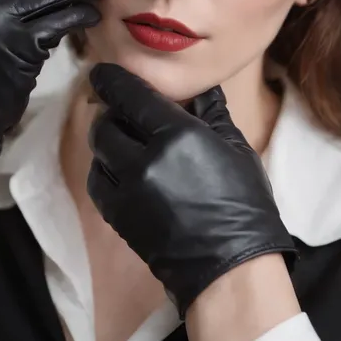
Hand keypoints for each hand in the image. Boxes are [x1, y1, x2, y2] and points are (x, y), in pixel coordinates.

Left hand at [87, 63, 296, 317]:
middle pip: (106, 124)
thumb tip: (201, 87)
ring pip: (98, 153)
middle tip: (123, 112)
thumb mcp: (235, 147)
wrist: (231, 269)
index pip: (130, 96)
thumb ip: (210, 112)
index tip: (102, 72)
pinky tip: (120, 170)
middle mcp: (144, 159)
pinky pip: (97, 184)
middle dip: (110, 113)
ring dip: (107, 142)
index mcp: (177, 135)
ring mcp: (127, 190)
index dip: (112, 80)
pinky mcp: (118, 216)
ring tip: (125, 142)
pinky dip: (103, 171)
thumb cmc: (243, 203)